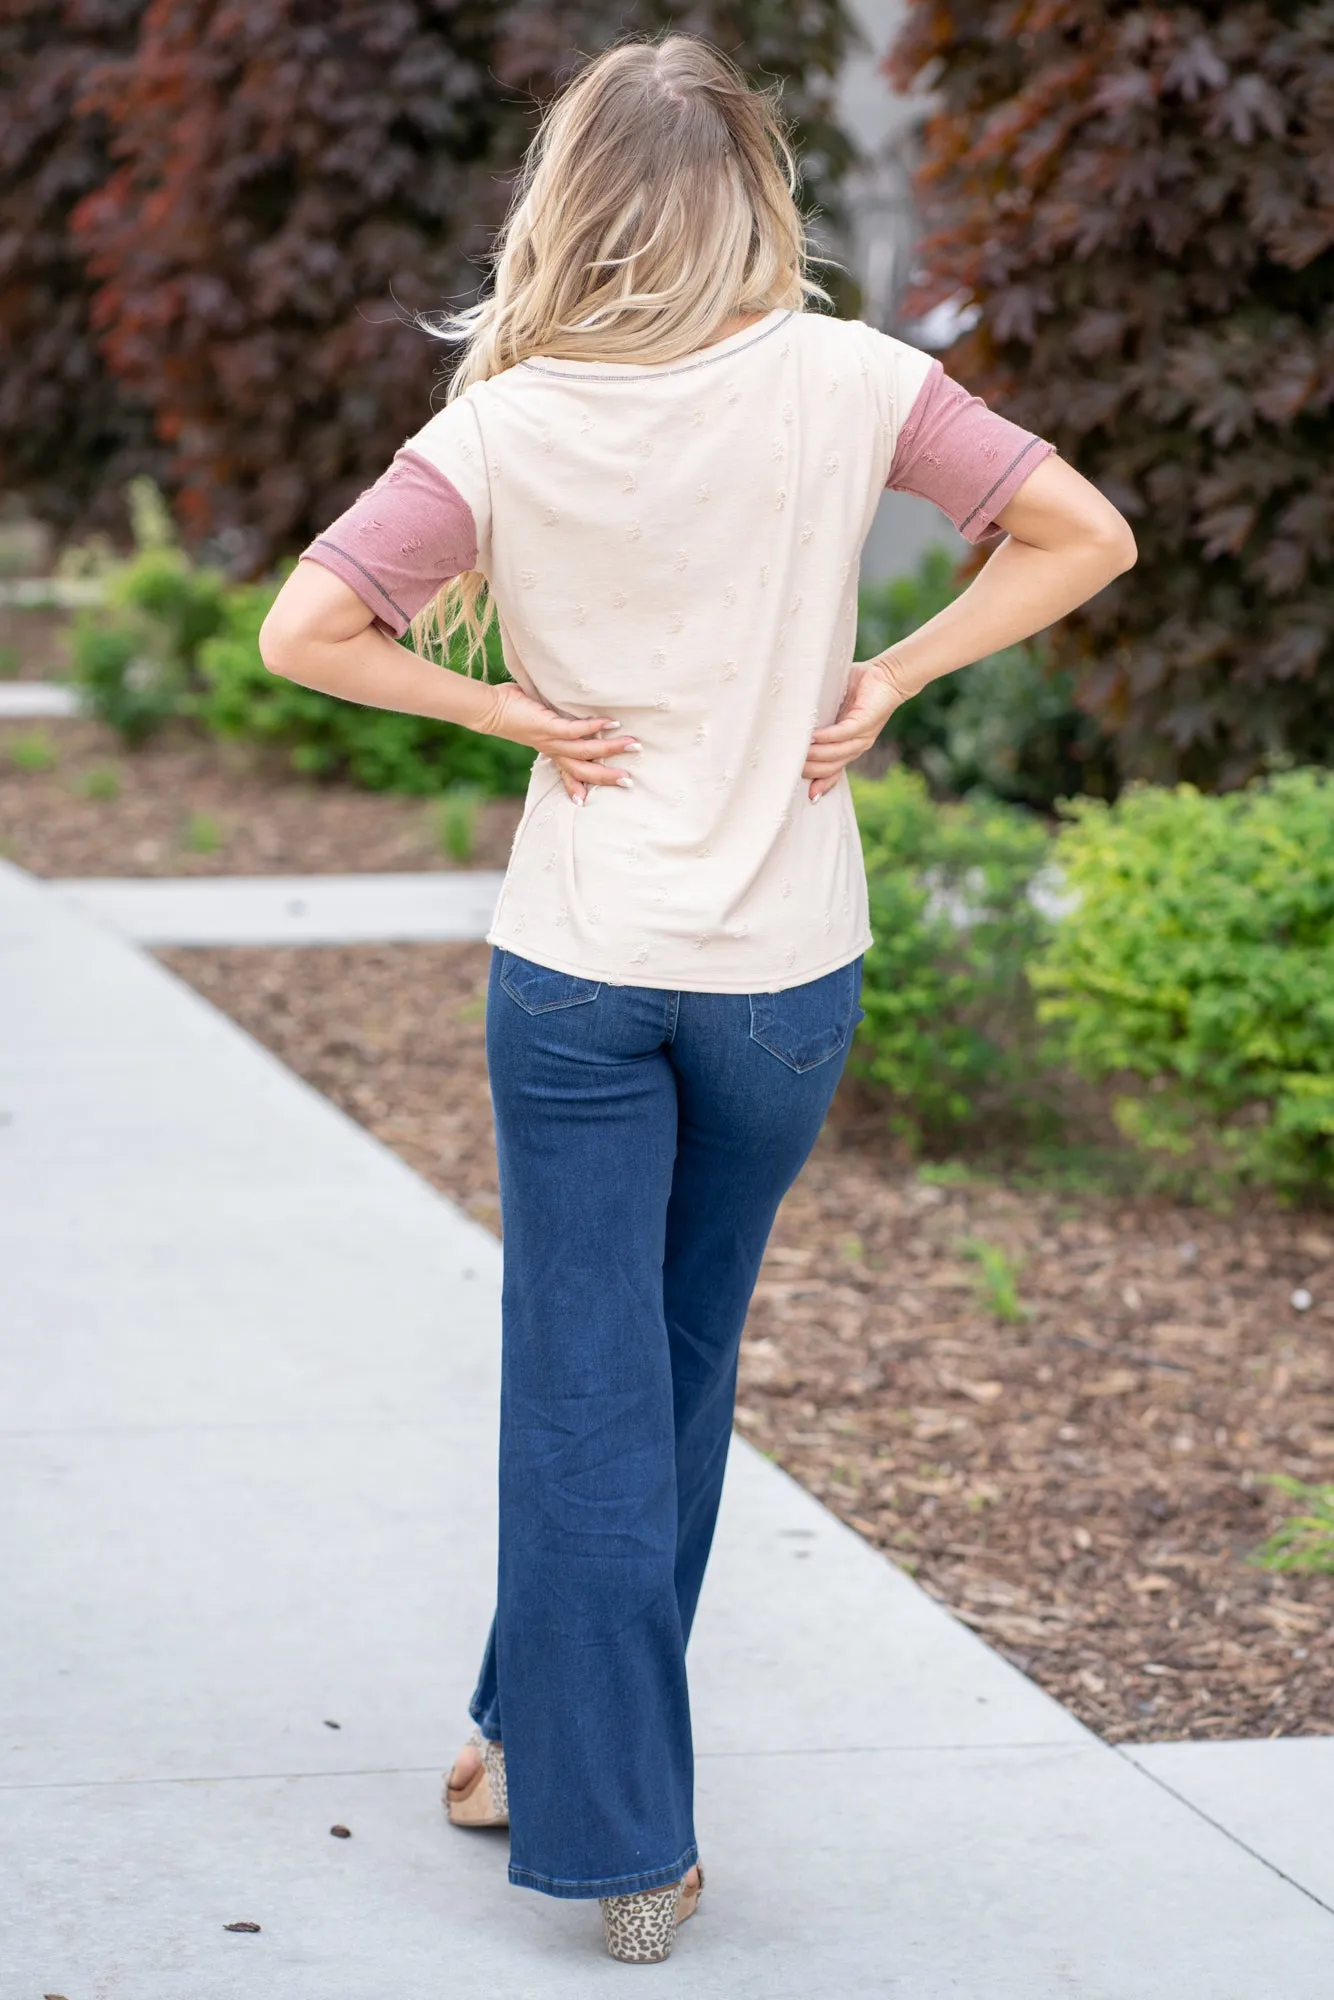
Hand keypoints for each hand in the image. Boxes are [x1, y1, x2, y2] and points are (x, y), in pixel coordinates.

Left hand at [480, 681, 638, 805]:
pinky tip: (611, 723)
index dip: (578, 788)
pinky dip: (594, 726)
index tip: (587, 801)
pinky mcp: (548, 726)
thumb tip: (562, 707)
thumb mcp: (535, 721)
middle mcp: (552, 750)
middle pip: (583, 771)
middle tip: (629, 781)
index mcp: (550, 751)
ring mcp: (550, 740)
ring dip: (610, 749)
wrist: (489, 709)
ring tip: (632, 744)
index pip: (567, 773)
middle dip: (607, 776)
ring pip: (584, 752)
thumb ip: (551, 720)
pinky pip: (575, 730)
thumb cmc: (510, 710)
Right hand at [802, 655, 909, 800]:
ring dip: (815, 755)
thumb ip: (821, 723)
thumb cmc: (859, 691)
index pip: (831, 773)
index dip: (817, 784)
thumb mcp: (836, 711)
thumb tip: (795, 729)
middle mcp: (856, 747)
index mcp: (848, 748)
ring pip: (835, 754)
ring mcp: (861, 737)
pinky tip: (813, 736)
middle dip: (809, 770)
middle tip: (788, 766)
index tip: (799, 789)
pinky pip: (843, 734)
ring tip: (797, 751)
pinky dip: (827, 737)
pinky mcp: (864, 722)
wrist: (889, 677)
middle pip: (830, 768)